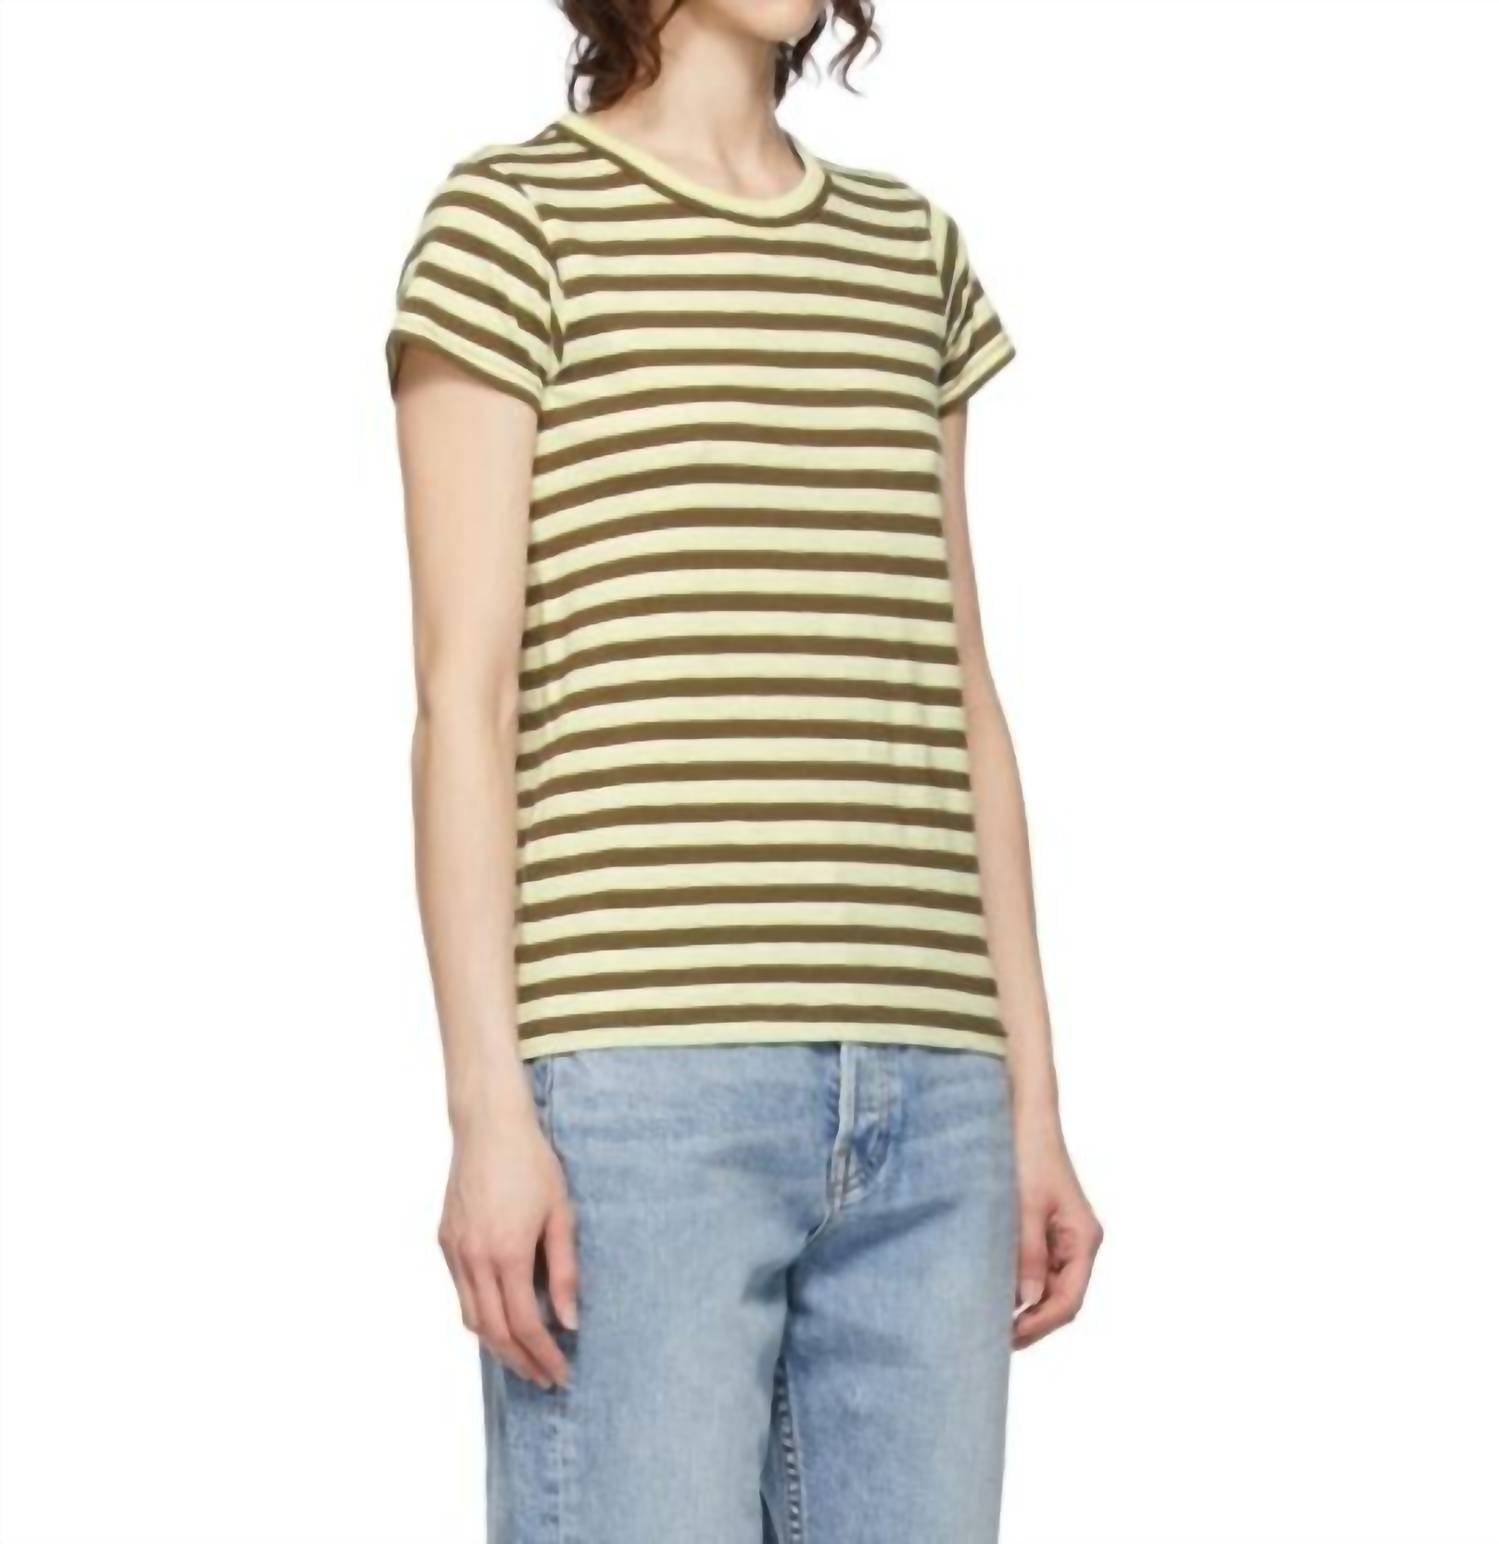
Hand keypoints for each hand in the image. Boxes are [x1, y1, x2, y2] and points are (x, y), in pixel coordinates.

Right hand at [437, 1088, 577, 1387]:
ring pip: (472, 1318)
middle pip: (495, 1332)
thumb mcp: (561, 1214)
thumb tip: (569, 1321)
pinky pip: (461, 1293)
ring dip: (498, 1346)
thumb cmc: (532, 1164)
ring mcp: (454, 1251)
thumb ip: (565, 1271)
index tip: (562, 1373)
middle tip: (545, 1378)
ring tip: (524, 1359)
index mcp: (507, 1253)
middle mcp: (474, 1259)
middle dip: (521, 1361)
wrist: (489, 1126)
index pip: (526, 1324)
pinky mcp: (445, 1241)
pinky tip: (501, 1319)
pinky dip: (481, 1316)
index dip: (544, 1355)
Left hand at [1012, 1112, 1102, 1348]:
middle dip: (1030, 1321)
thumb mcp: (1024, 1204)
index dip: (1040, 1324)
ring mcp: (1062, 1237)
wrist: (1024, 1114)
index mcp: (1083, 1239)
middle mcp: (1078, 1243)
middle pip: (1059, 1299)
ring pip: (1046, 1286)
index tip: (1007, 1336)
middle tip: (992, 1337)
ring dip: (1022, 1303)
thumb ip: (1027, 1252)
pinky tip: (992, 1287)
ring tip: (988, 1317)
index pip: (1068, 1300)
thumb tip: (1027, 1300)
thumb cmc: (1027, 1153)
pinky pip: (1035, 1266)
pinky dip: (1017, 1281)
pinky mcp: (1044, 1229)